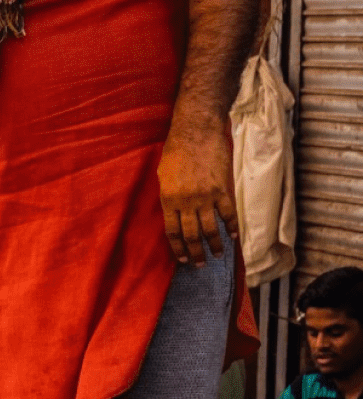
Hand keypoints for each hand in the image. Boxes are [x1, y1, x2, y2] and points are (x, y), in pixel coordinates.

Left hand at [158, 127, 237, 266]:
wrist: (196, 133)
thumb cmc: (175, 151)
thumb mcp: (163, 175)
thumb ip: (169, 196)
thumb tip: (174, 213)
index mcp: (168, 200)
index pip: (172, 232)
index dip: (178, 249)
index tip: (182, 260)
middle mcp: (186, 202)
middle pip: (192, 235)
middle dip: (196, 253)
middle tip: (200, 265)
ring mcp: (206, 197)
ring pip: (211, 229)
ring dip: (216, 245)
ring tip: (219, 255)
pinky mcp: (222, 189)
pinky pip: (229, 213)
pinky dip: (232, 226)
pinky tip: (234, 236)